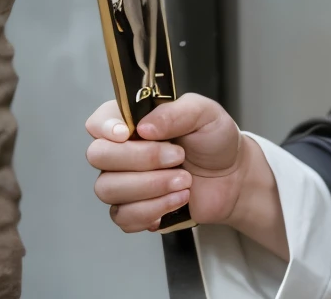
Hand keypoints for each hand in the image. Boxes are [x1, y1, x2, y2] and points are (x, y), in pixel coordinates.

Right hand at [84, 95, 249, 233]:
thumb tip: (145, 127)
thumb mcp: (205, 113)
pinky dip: (153, 210)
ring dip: (151, 187)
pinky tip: (177, 200)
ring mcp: (124, 183)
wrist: (233, 178)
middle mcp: (122, 152)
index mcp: (133, 122)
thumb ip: (175, 113)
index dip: (105, 128)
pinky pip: (124, 217)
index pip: (97, 122)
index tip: (128, 133)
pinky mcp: (133, 210)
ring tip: (185, 181)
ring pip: (108, 189)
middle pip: (98, 156)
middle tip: (177, 158)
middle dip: (141, 159)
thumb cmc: (215, 142)